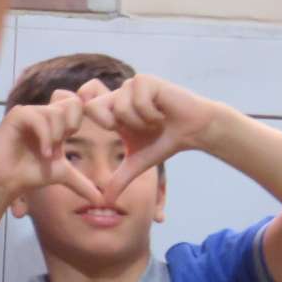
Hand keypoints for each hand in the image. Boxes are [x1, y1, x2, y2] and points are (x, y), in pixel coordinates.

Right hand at [0, 91, 102, 205]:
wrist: (6, 181)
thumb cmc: (29, 174)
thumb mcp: (62, 174)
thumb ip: (82, 182)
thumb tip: (102, 201)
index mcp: (55, 123)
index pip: (76, 104)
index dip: (81, 116)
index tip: (73, 137)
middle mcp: (43, 114)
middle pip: (70, 102)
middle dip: (71, 124)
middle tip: (62, 143)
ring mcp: (29, 113)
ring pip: (55, 112)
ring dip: (56, 136)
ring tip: (48, 154)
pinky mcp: (17, 116)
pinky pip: (38, 117)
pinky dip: (44, 137)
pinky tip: (43, 153)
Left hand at [79, 75, 227, 203]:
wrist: (195, 129)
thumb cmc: (165, 142)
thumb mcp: (139, 162)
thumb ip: (120, 179)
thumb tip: (106, 202)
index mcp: (110, 110)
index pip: (85, 108)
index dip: (97, 123)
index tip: (115, 131)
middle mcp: (117, 95)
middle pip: (94, 107)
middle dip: (118, 125)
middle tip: (140, 128)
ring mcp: (130, 85)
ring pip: (119, 107)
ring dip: (141, 122)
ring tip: (155, 120)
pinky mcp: (145, 80)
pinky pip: (137, 100)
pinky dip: (152, 113)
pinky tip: (163, 112)